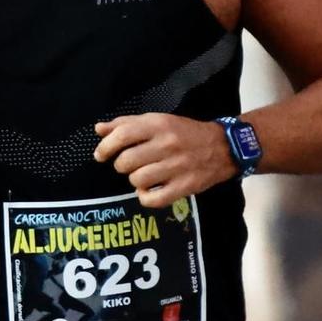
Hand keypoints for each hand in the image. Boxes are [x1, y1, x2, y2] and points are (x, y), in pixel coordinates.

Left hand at [93, 114, 234, 208]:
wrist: (222, 147)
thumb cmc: (184, 133)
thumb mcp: (158, 121)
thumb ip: (127, 124)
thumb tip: (98, 129)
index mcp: (159, 125)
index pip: (122, 135)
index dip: (106, 147)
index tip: (101, 155)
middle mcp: (167, 144)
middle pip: (126, 162)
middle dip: (121, 166)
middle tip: (129, 165)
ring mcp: (177, 167)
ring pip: (137, 180)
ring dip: (135, 180)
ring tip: (143, 176)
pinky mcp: (184, 186)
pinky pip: (153, 200)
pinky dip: (145, 198)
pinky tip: (149, 191)